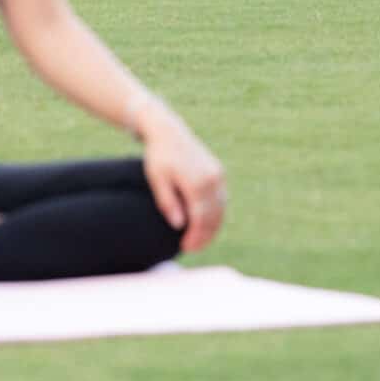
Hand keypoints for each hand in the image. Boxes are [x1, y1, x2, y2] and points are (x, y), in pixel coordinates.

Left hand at [136, 103, 226, 252]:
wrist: (169, 131)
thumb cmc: (159, 156)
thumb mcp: (157, 179)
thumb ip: (168, 202)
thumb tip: (179, 225)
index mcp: (196, 181)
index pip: (200, 217)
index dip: (195, 236)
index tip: (185, 247)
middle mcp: (212, 178)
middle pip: (214, 216)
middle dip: (205, 236)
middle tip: (192, 248)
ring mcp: (218, 174)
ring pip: (221, 209)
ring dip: (212, 227)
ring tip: (199, 240)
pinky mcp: (219, 172)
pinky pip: (221, 199)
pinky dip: (216, 214)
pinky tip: (205, 223)